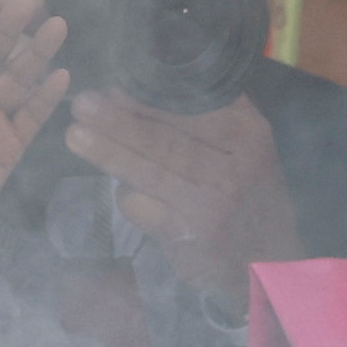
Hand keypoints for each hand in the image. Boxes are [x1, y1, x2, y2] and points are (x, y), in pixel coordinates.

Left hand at [66, 87, 298, 301]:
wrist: (271, 260)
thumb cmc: (251, 192)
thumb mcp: (248, 145)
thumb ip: (210, 113)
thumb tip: (139, 87)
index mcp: (248, 136)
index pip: (190, 108)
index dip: (145, 98)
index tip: (113, 86)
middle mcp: (232, 169)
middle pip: (164, 139)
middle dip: (117, 121)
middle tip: (82, 103)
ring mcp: (210, 205)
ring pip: (148, 172)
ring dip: (107, 152)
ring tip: (75, 135)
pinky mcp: (188, 236)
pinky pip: (143, 208)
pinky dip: (127, 196)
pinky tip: (126, 190)